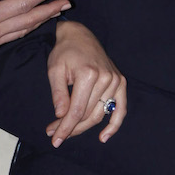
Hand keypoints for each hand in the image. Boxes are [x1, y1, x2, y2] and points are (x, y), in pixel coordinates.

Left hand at [44, 20, 126, 146]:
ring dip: (83, 127)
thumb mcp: (54, 69)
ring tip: (67, 132)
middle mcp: (105, 78)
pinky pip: (120, 108)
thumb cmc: (64, 52)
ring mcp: (115, 80)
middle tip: (54, 134)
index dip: (65, 127)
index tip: (54, 139)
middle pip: (87, 114)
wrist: (80, 35)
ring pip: (99, 114)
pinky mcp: (120, 82)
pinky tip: (103, 137)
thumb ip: (58, 93)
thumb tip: (61, 116)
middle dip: (70, 128)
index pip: (76, 110)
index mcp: (88, 74)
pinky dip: (114, 124)